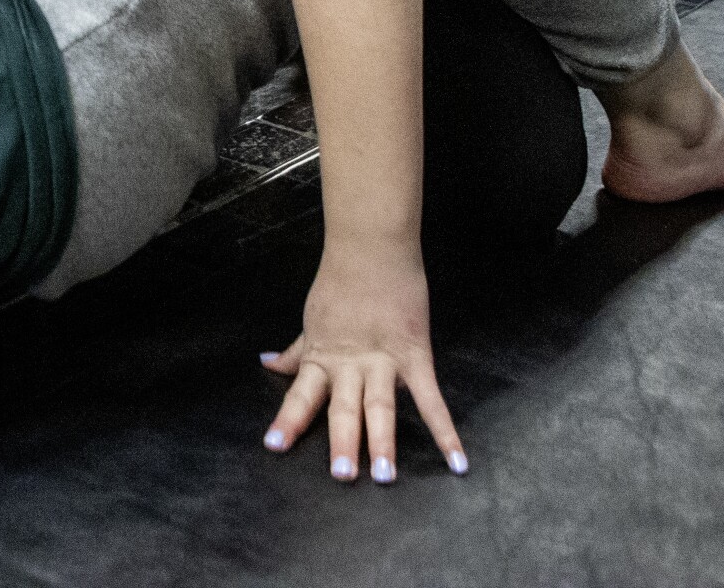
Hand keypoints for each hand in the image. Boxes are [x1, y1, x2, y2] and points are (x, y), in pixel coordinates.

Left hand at [260, 245, 464, 482]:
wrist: (371, 248)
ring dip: (385, 441)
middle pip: (345, 408)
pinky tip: (456, 460)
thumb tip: (268, 364)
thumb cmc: (339, 283)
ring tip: (385, 476)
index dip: (288, 419)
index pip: (300, 393)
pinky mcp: (416, 355)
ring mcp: (384, 361)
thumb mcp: (312, 321)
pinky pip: (431, 398)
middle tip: (342, 476)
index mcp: (323, 356)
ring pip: (382, 406)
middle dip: (343, 442)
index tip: (274, 445)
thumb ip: (295, 351)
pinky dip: (445, 430)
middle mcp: (350, 364)